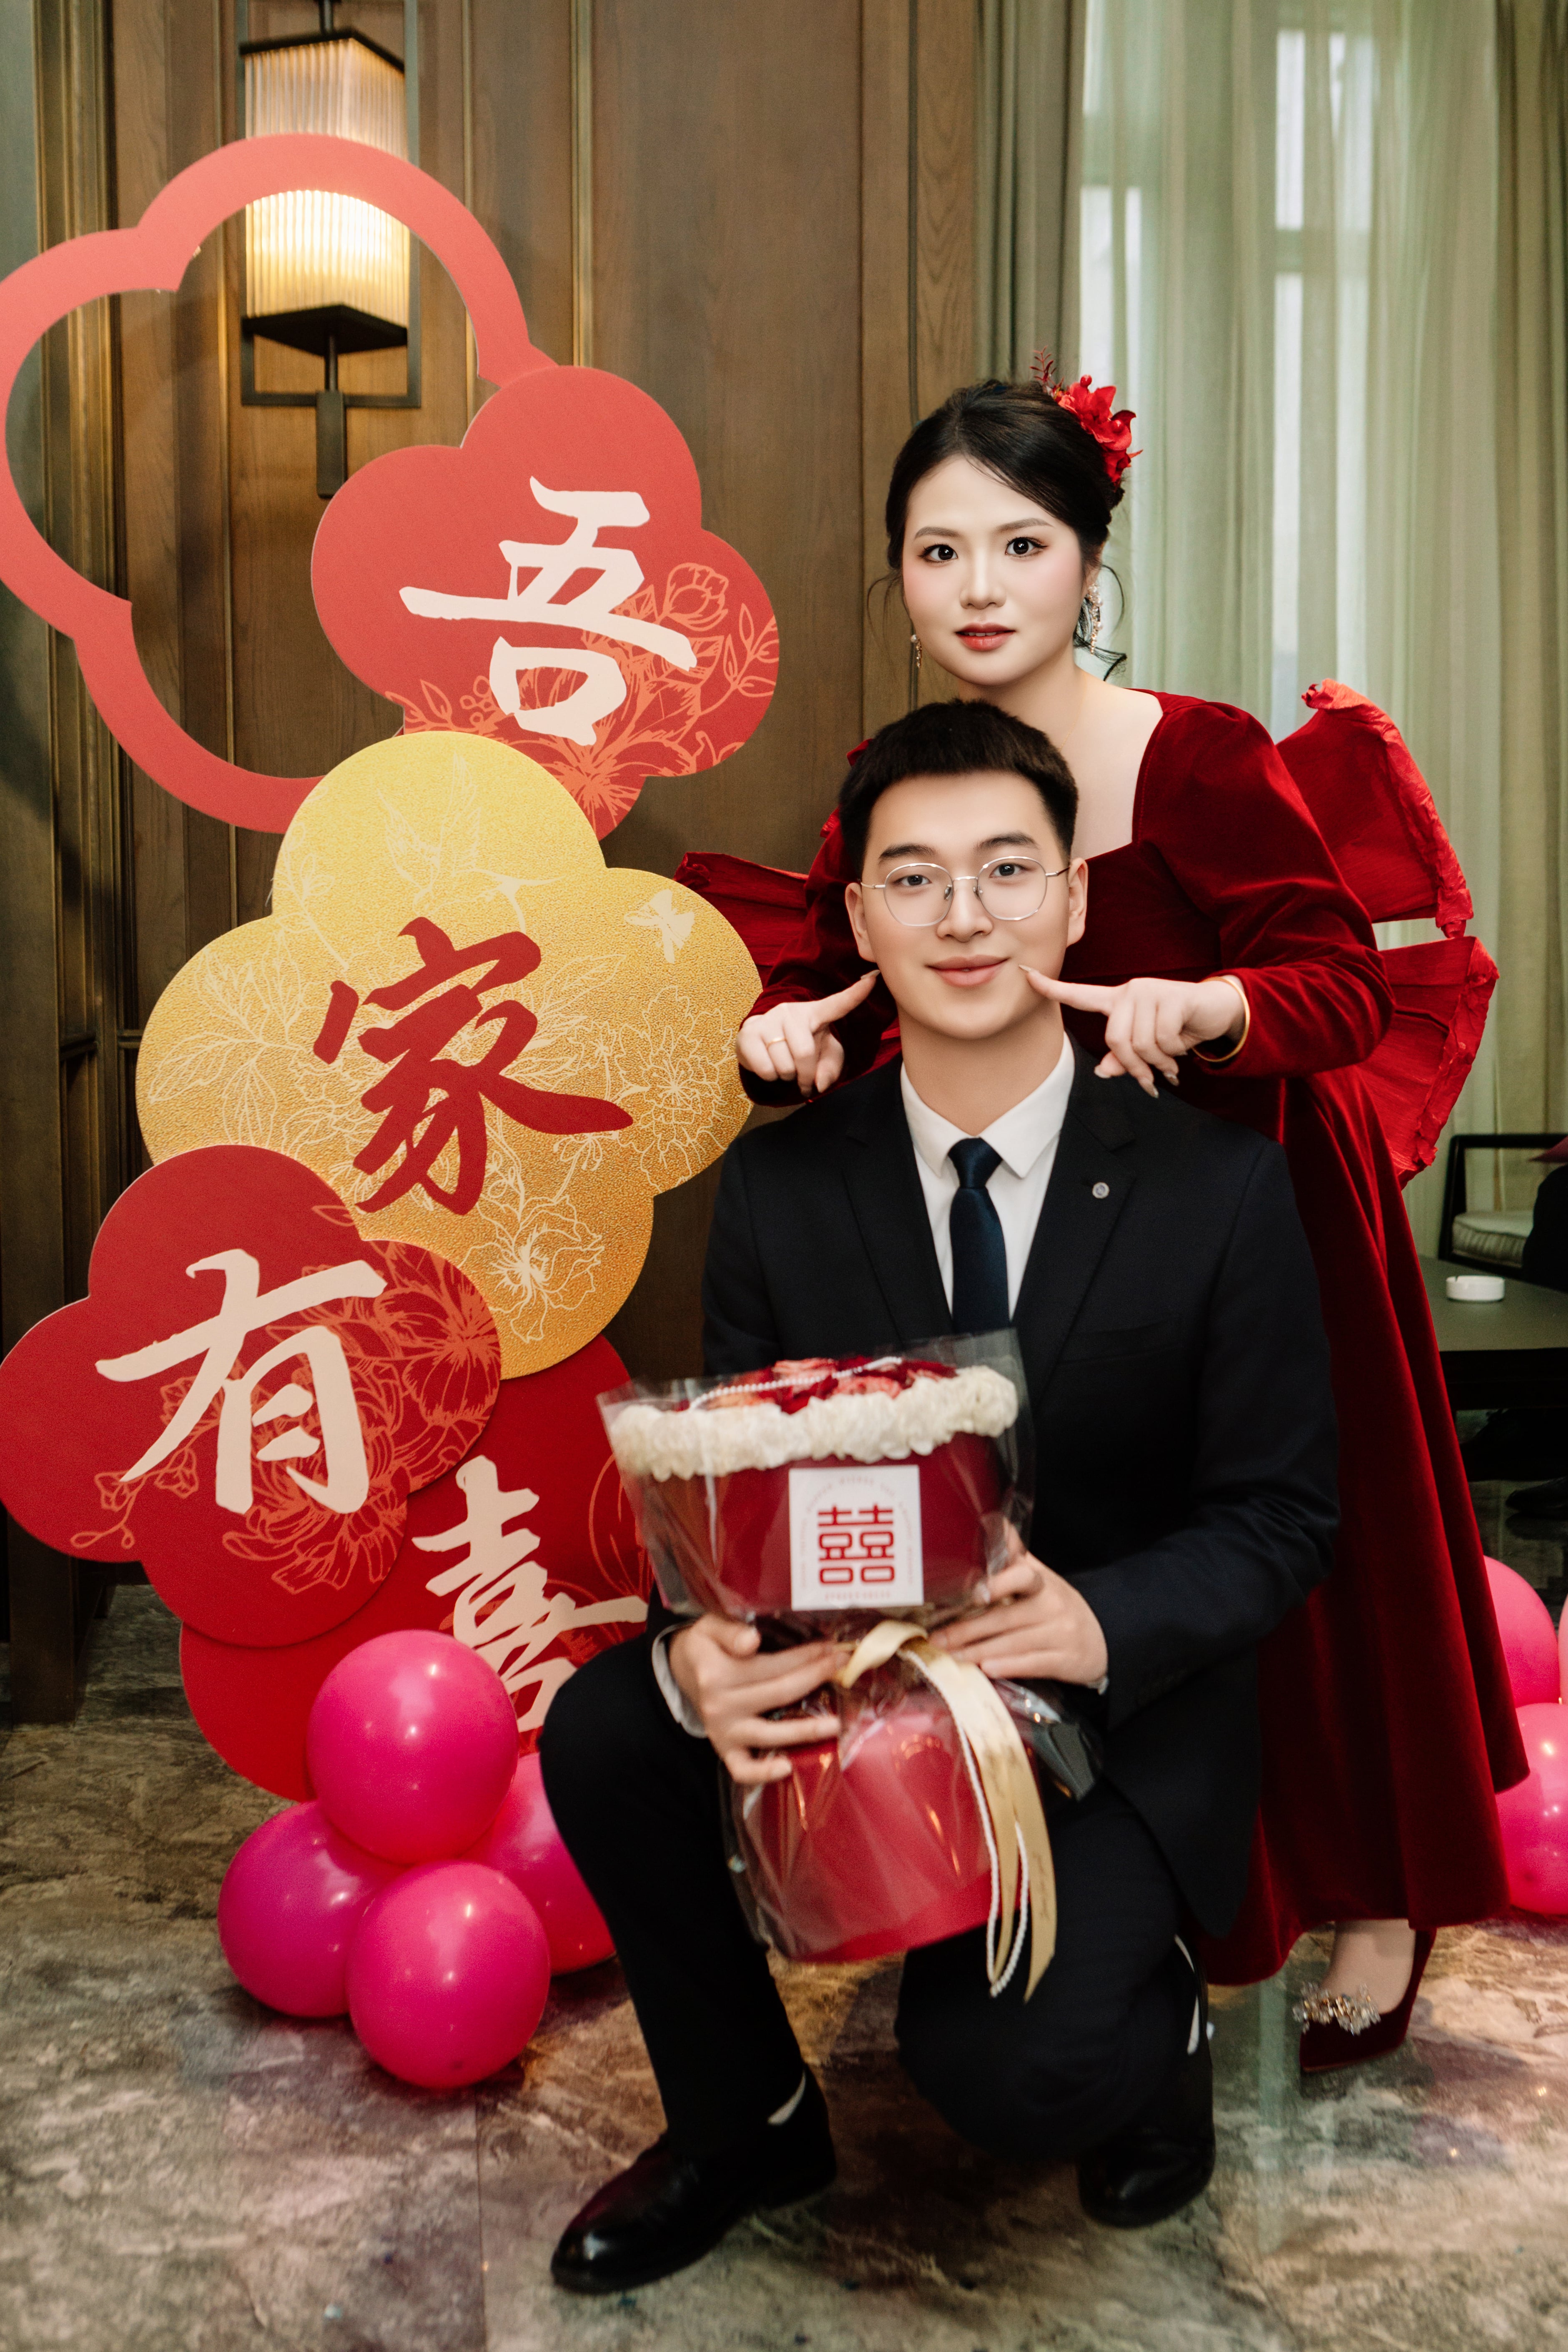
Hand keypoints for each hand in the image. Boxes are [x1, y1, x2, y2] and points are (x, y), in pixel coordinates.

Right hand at [667, 1616, 845, 1784]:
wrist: (681, 1671)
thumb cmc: (706, 1647)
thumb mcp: (710, 1627)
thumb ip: (730, 1632)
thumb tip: (752, 1639)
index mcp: (717, 1672)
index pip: (773, 1665)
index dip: (806, 1657)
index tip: (833, 1649)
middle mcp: (719, 1705)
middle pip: (778, 1694)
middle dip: (815, 1678)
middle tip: (843, 1667)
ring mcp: (722, 1731)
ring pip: (769, 1734)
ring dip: (805, 1730)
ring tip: (835, 1723)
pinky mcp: (724, 1750)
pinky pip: (743, 1770)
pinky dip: (764, 1773)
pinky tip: (789, 1767)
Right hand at [737, 972, 878, 1094]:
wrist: (759, 1046)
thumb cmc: (796, 1050)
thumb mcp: (820, 1058)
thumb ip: (830, 1070)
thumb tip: (819, 1084)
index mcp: (814, 1013)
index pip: (837, 1004)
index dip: (855, 995)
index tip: (873, 980)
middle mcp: (790, 1011)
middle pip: (804, 1052)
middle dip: (805, 1075)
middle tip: (803, 1080)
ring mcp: (767, 1020)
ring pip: (784, 1065)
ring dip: (786, 1076)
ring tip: (784, 1068)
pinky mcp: (748, 1033)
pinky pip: (765, 1068)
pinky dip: (769, 1076)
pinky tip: (768, 1066)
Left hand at [928, 1529, 1108, 1684]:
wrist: (1103, 1637)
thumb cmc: (1057, 1605)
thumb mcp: (1040, 1578)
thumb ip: (1014, 1557)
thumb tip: (991, 1521)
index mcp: (1042, 1583)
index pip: (1022, 1576)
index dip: (998, 1583)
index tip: (972, 1593)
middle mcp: (1053, 1606)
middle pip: (1005, 1618)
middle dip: (967, 1629)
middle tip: (938, 1637)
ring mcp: (1060, 1634)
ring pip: (1013, 1643)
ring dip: (978, 1651)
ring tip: (952, 1654)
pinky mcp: (1065, 1661)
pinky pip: (1032, 1664)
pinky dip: (1007, 1667)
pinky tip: (986, 1669)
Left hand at [1018, 970, 1244, 1095]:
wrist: (1215, 1012)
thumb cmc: (1175, 1029)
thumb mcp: (1146, 1047)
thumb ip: (1122, 1059)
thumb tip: (1103, 1071)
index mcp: (1117, 1001)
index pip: (1080, 995)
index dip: (1053, 988)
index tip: (1026, 975)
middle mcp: (1130, 992)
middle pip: (1115, 1038)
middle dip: (1135, 1066)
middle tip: (1151, 1079)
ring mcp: (1150, 991)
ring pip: (1141, 1042)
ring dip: (1159, 1061)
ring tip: (1171, 1062)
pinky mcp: (1173, 996)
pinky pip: (1164, 1038)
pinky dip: (1175, 1051)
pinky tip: (1183, 1045)